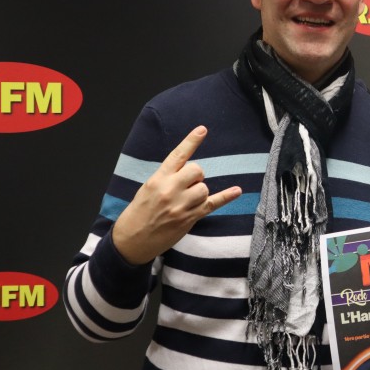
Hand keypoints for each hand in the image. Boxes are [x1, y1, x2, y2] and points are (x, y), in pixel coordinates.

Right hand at [112, 125, 241, 264]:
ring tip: (186, 201)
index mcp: (158, 179)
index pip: (178, 155)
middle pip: (197, 170)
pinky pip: (212, 204)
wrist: (132, 240)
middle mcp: (170, 190)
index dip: (191, 141)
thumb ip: (166, 177)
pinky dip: (226, 197)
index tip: (202, 129)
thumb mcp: (147, 188)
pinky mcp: (190, 218)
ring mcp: (181, 205)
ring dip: (199, 192)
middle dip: (195, 175)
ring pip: (204, 188)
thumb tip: (186, 170)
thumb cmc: (139, 213)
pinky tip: (237, 191)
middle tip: (186, 186)